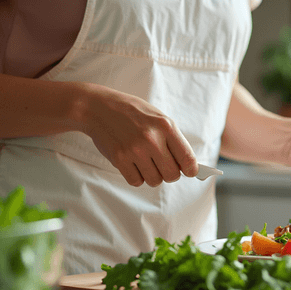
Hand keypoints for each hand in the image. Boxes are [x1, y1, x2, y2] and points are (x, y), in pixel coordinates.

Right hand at [80, 83, 198, 186]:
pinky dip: (136, 177)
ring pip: (155, 181)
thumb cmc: (131, 112)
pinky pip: (136, 181)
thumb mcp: (157, 117)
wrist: (98, 108)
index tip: (190, 172)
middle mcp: (152, 139)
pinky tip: (133, 164)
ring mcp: (135, 150)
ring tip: (145, 161)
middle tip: (162, 165)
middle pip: (172, 175)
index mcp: (166, 126)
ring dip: (152, 175)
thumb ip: (172, 139)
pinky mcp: (119, 159)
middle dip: (169, 173)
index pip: (187, 158)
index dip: (191, 170)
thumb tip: (186, 165)